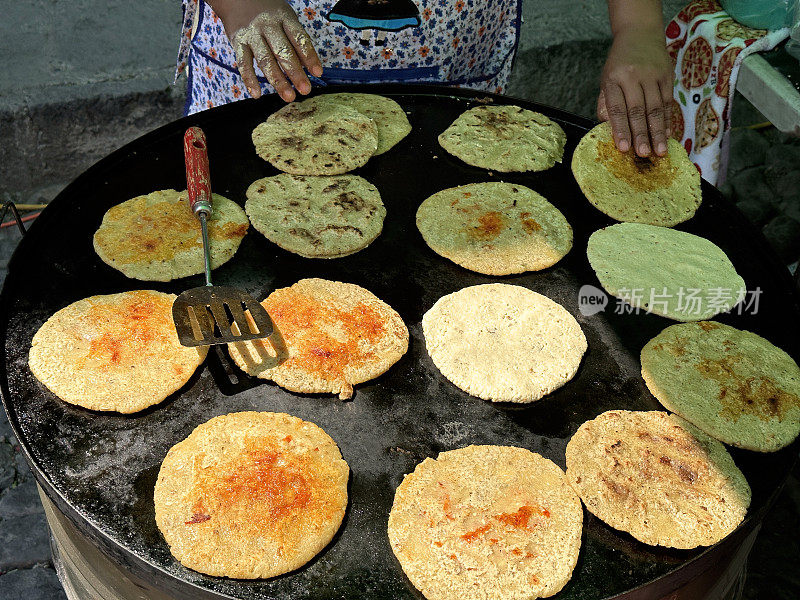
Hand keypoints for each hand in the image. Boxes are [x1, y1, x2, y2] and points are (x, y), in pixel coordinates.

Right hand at [211, 0, 322, 101]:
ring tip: (288, 96)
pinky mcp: (238, 42)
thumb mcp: (286, 19)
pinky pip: (243, 63)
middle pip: (283, 52)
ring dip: (278, 81)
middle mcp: (267, 25)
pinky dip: (249, 80)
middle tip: (305, 90)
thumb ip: (295, 41)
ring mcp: (252, 34)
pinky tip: (257, 94)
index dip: (309, 56)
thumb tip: (307, 67)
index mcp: (284, 17)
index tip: (317, 73)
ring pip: (265, 60)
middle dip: (295, 73)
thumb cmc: (268, 13)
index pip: (299, 38)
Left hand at [597, 28, 672, 156]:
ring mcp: (653, 75)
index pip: (618, 108)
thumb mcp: (606, 79)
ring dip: (658, 132)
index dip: (621, 129)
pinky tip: (667, 135)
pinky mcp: (667, 75)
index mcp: (614, 79)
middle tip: (643, 154)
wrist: (640, 33)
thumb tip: (609, 128)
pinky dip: (667, 120)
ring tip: (659, 151)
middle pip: (638, 110)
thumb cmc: (619, 63)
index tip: (624, 148)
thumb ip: (607, 104)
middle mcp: (634, 76)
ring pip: (656, 108)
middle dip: (641, 135)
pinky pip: (668, 101)